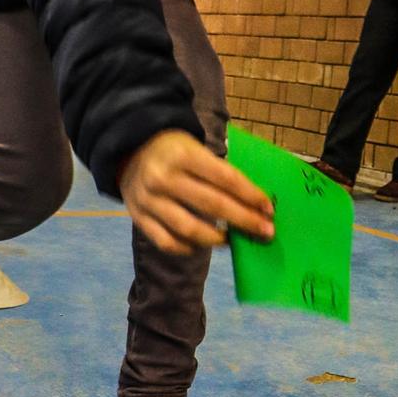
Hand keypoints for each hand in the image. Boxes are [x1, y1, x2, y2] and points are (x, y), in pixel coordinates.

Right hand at [120, 130, 273, 255]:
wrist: (129, 149)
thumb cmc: (173, 150)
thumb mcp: (195, 148)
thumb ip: (219, 173)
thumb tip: (253, 204)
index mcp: (183, 155)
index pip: (225, 178)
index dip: (250, 195)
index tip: (269, 210)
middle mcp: (164, 178)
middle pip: (211, 205)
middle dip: (243, 220)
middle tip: (265, 233)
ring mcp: (148, 200)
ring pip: (189, 229)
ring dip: (217, 239)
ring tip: (233, 241)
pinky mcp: (138, 217)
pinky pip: (166, 242)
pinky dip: (187, 248)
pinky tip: (202, 246)